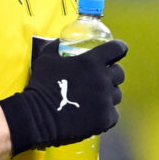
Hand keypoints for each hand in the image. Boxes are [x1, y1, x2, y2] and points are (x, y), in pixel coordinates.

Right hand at [0, 35, 126, 151]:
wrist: (38, 116)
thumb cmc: (41, 85)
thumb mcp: (46, 58)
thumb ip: (56, 46)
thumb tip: (61, 41)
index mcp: (91, 62)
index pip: (116, 49)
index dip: (119, 48)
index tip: (120, 50)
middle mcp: (103, 79)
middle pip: (119, 73)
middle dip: (112, 74)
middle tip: (101, 78)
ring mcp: (105, 100)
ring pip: (117, 94)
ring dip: (108, 94)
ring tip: (94, 98)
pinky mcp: (105, 118)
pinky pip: (113, 113)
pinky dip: (106, 113)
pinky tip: (95, 113)